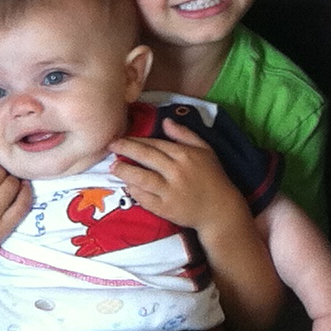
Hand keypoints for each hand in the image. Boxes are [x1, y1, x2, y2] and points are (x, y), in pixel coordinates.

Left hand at [107, 119, 242, 235]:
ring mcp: (169, 191)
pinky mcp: (165, 209)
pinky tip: (127, 185)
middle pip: (145, 157)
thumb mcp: (205, 150)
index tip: (122, 138)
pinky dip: (134, 190)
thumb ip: (185, 134)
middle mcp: (176, 171)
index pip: (155, 144)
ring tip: (113, 167)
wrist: (219, 209)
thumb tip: (165, 121)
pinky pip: (144, 198)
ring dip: (124, 171)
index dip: (137, 140)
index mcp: (185, 155)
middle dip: (125, 149)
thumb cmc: (212, 177)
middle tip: (110, 145)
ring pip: (141, 178)